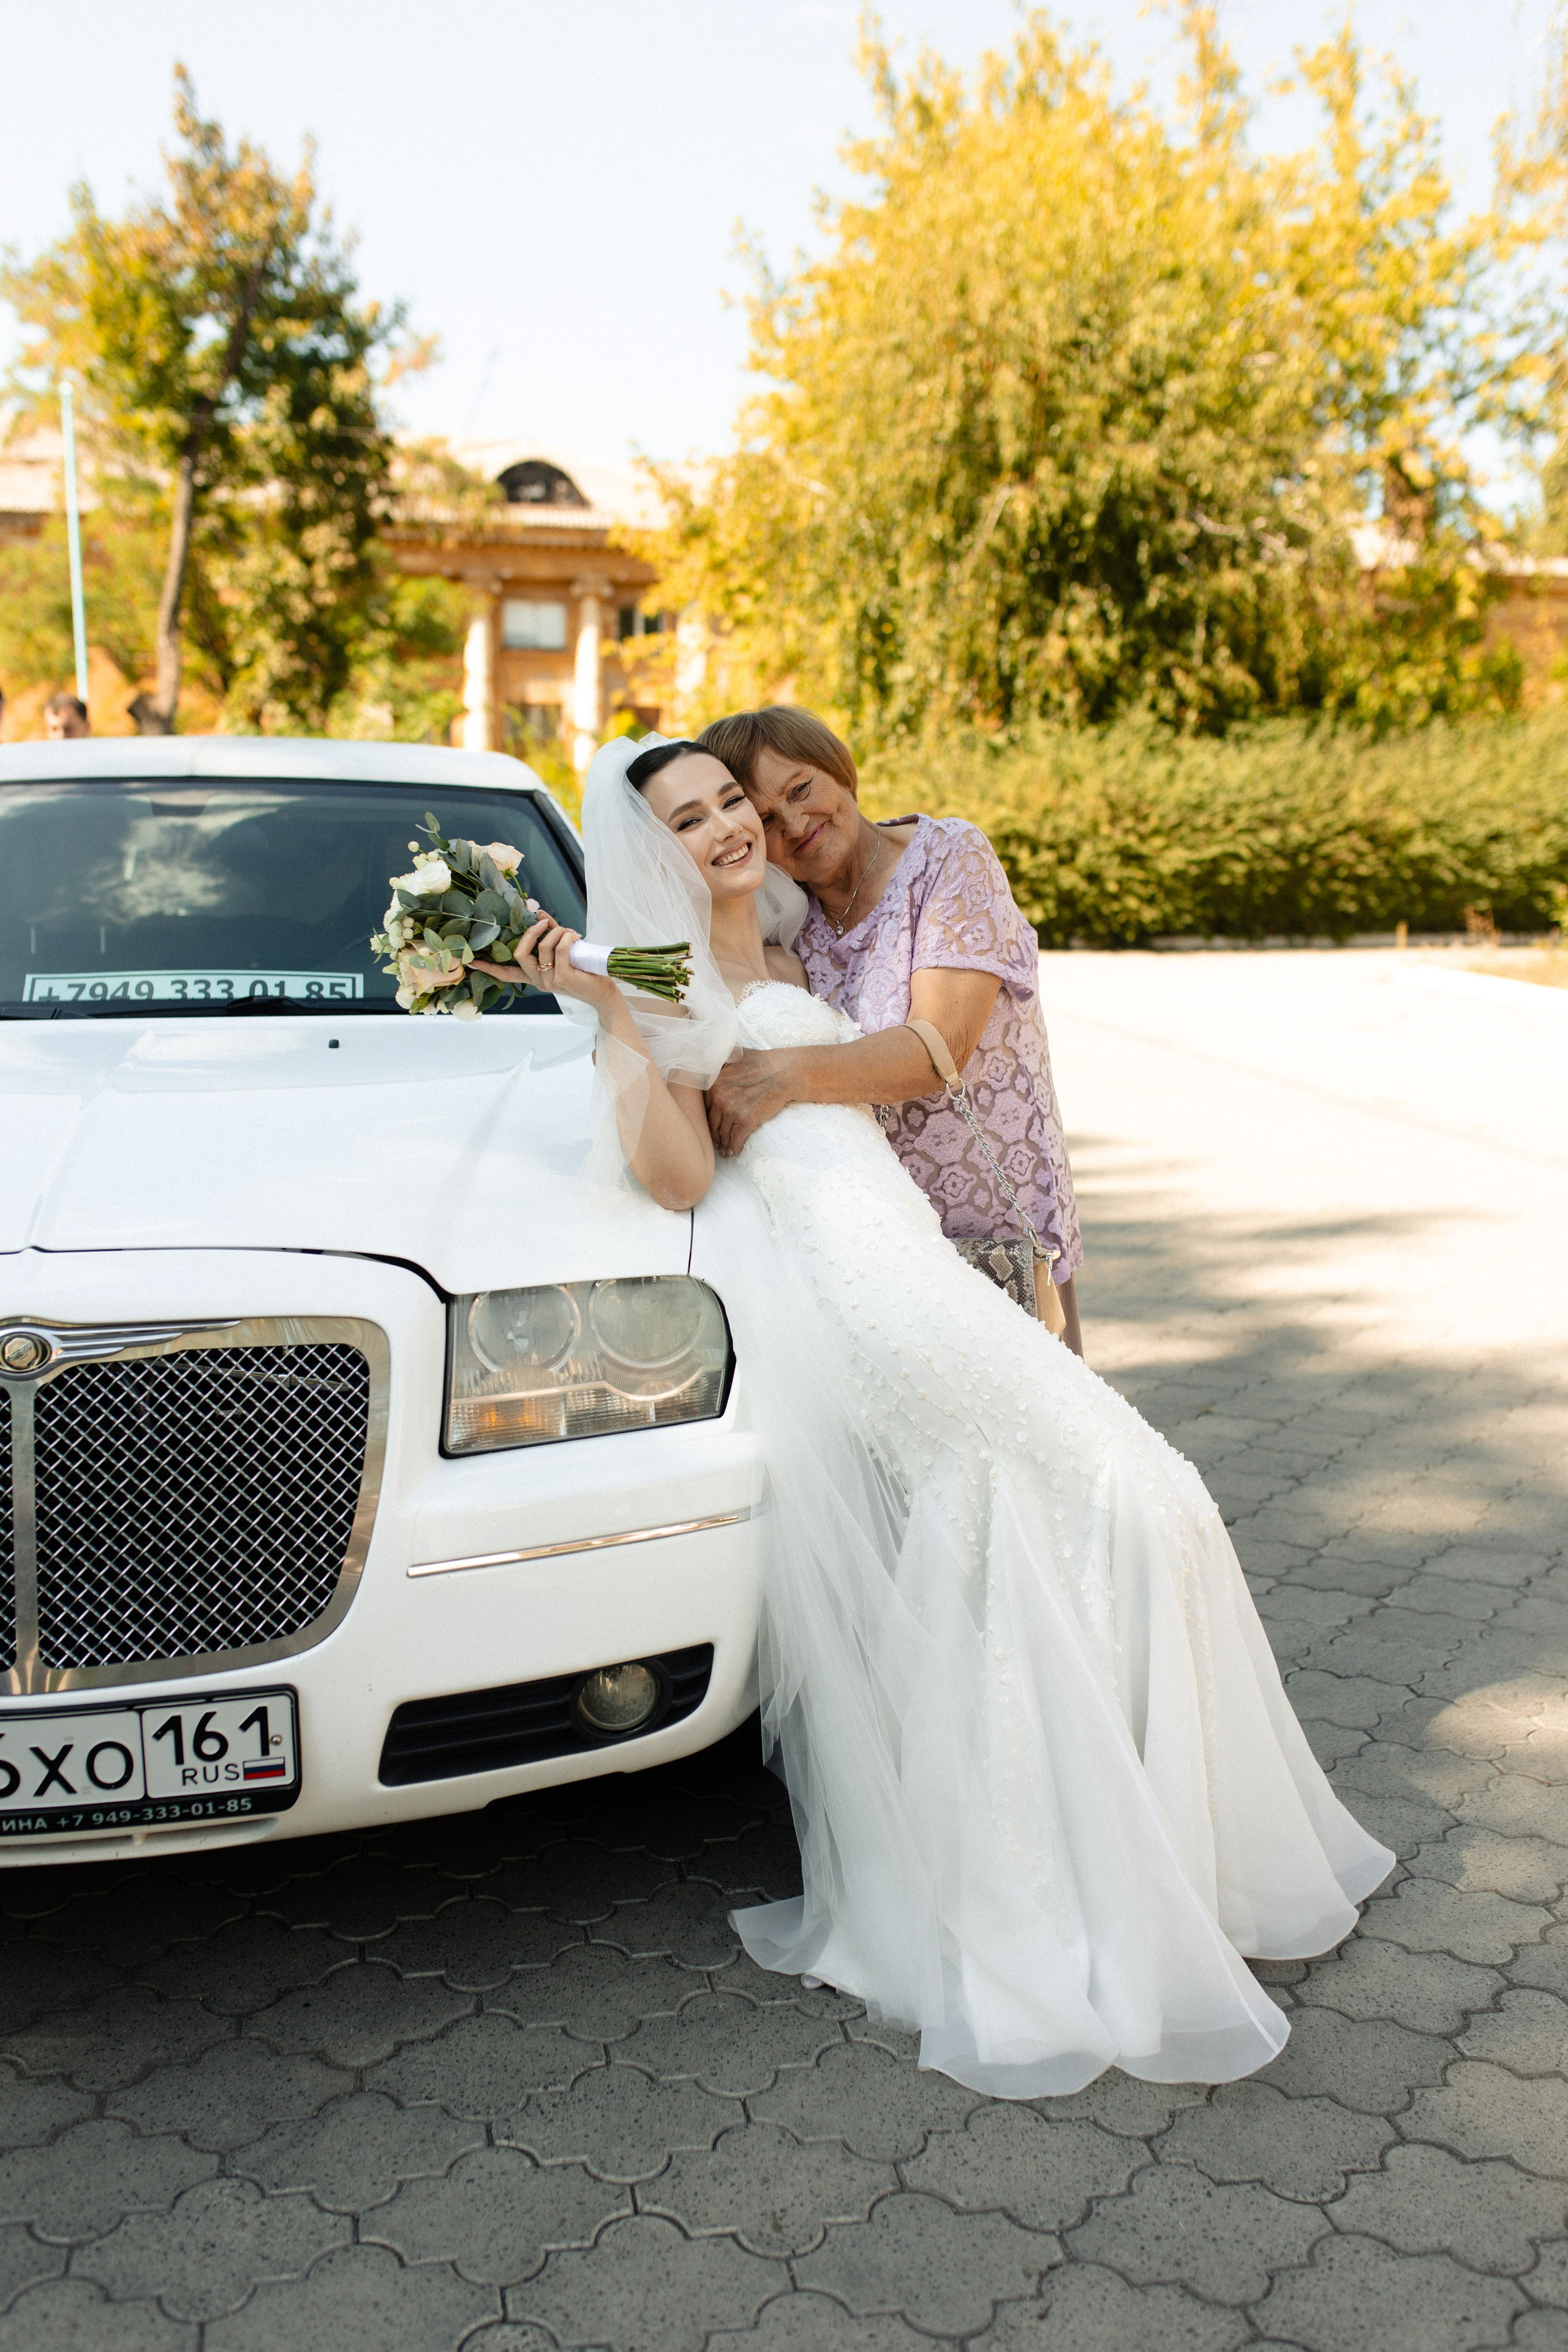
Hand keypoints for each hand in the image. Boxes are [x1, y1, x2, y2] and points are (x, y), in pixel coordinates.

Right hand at [479, 917, 617, 1009]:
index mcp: (534, 977)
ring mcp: (549, 982)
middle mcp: (538, 982)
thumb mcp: (564, 951)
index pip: (506, 975)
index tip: (472, 963)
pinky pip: (560, 949)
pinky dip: (567, 937)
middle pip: (519, 953)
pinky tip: (576, 936)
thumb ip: (550, 934)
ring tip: (571, 932)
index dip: (489, 968)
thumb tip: (538, 912)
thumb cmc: (584, 971)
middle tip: (545, 922)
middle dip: (531, 932)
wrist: (604, 994)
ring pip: (543, 947)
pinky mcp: (563, 978)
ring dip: (557, 932)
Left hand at [706, 1048, 798, 1156]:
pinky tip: (733, 1152)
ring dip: (722, 1144)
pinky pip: (735, 1138)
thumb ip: (720, 1063)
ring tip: (723, 1151)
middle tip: (715, 1143)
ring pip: (722, 1132)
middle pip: (711, 1121)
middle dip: (713, 1134)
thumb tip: (710, 1061)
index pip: (704, 1106)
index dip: (706, 1118)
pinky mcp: (746, 1121)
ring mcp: (732, 1110)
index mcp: (715, 1082)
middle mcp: (720, 1096)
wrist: (784, 1073)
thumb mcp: (735, 1055)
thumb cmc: (763, 1062)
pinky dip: (733, 1147)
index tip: (709, 1125)